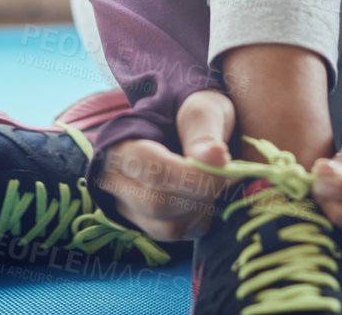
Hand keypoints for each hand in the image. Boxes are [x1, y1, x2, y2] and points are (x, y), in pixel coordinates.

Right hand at [95, 88, 236, 240]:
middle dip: (201, 192)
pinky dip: (200, 218)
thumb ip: (205, 133)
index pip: (153, 170)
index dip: (192, 176)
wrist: (185, 123)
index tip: (225, 163)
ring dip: (203, 207)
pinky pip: (178, 234)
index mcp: (119, 143)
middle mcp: (115, 179)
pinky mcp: (148, 224)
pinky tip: (206, 194)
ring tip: (215, 180)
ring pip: (167, 227)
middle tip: (226, 171)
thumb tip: (216, 158)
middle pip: (157, 203)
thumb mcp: (200, 107)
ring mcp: (130, 206)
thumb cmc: (190, 111)